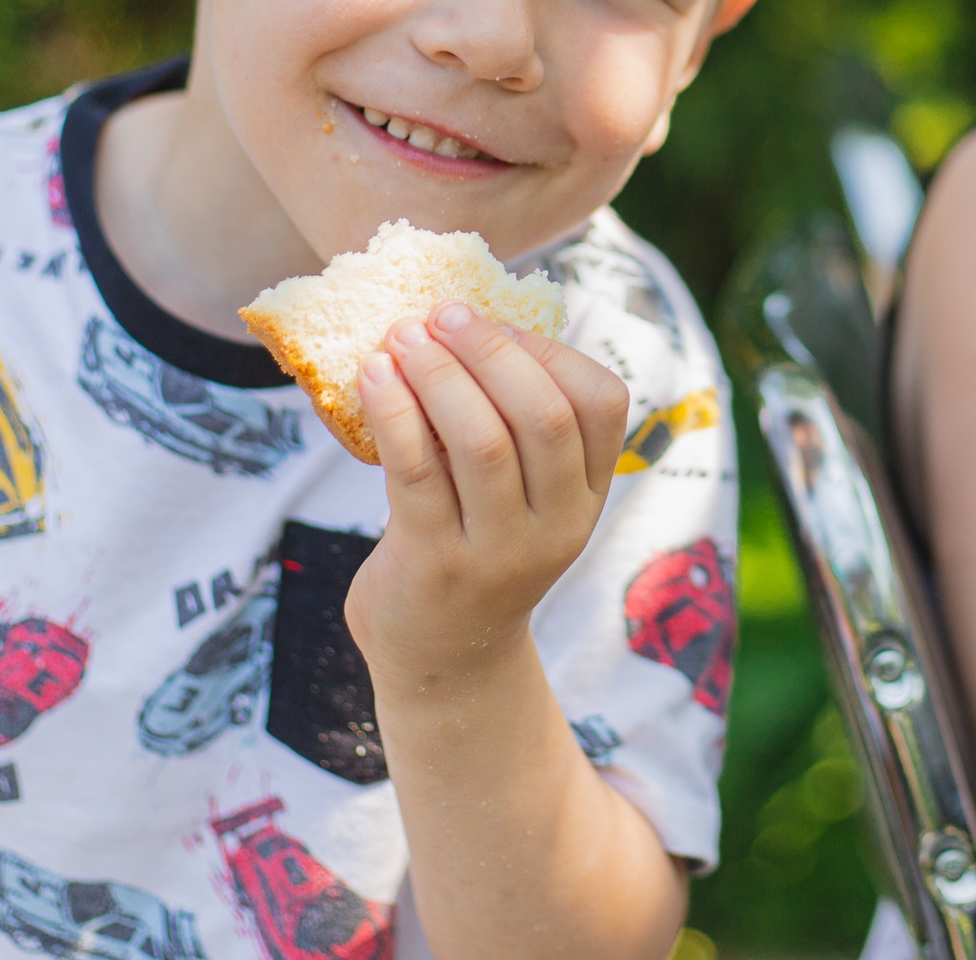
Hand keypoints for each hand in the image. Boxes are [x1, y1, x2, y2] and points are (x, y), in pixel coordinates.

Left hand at [343, 304, 626, 687]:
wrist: (444, 661)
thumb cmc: (476, 551)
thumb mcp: (523, 501)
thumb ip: (514, 430)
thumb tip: (467, 321)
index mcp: (588, 497)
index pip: (602, 403)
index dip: (549, 350)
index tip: (493, 323)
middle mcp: (557, 527)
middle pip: (543, 415)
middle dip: (488, 350)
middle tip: (441, 314)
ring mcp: (499, 553)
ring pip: (482, 439)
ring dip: (437, 373)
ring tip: (400, 338)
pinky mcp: (435, 566)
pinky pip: (416, 469)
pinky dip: (393, 409)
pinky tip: (373, 376)